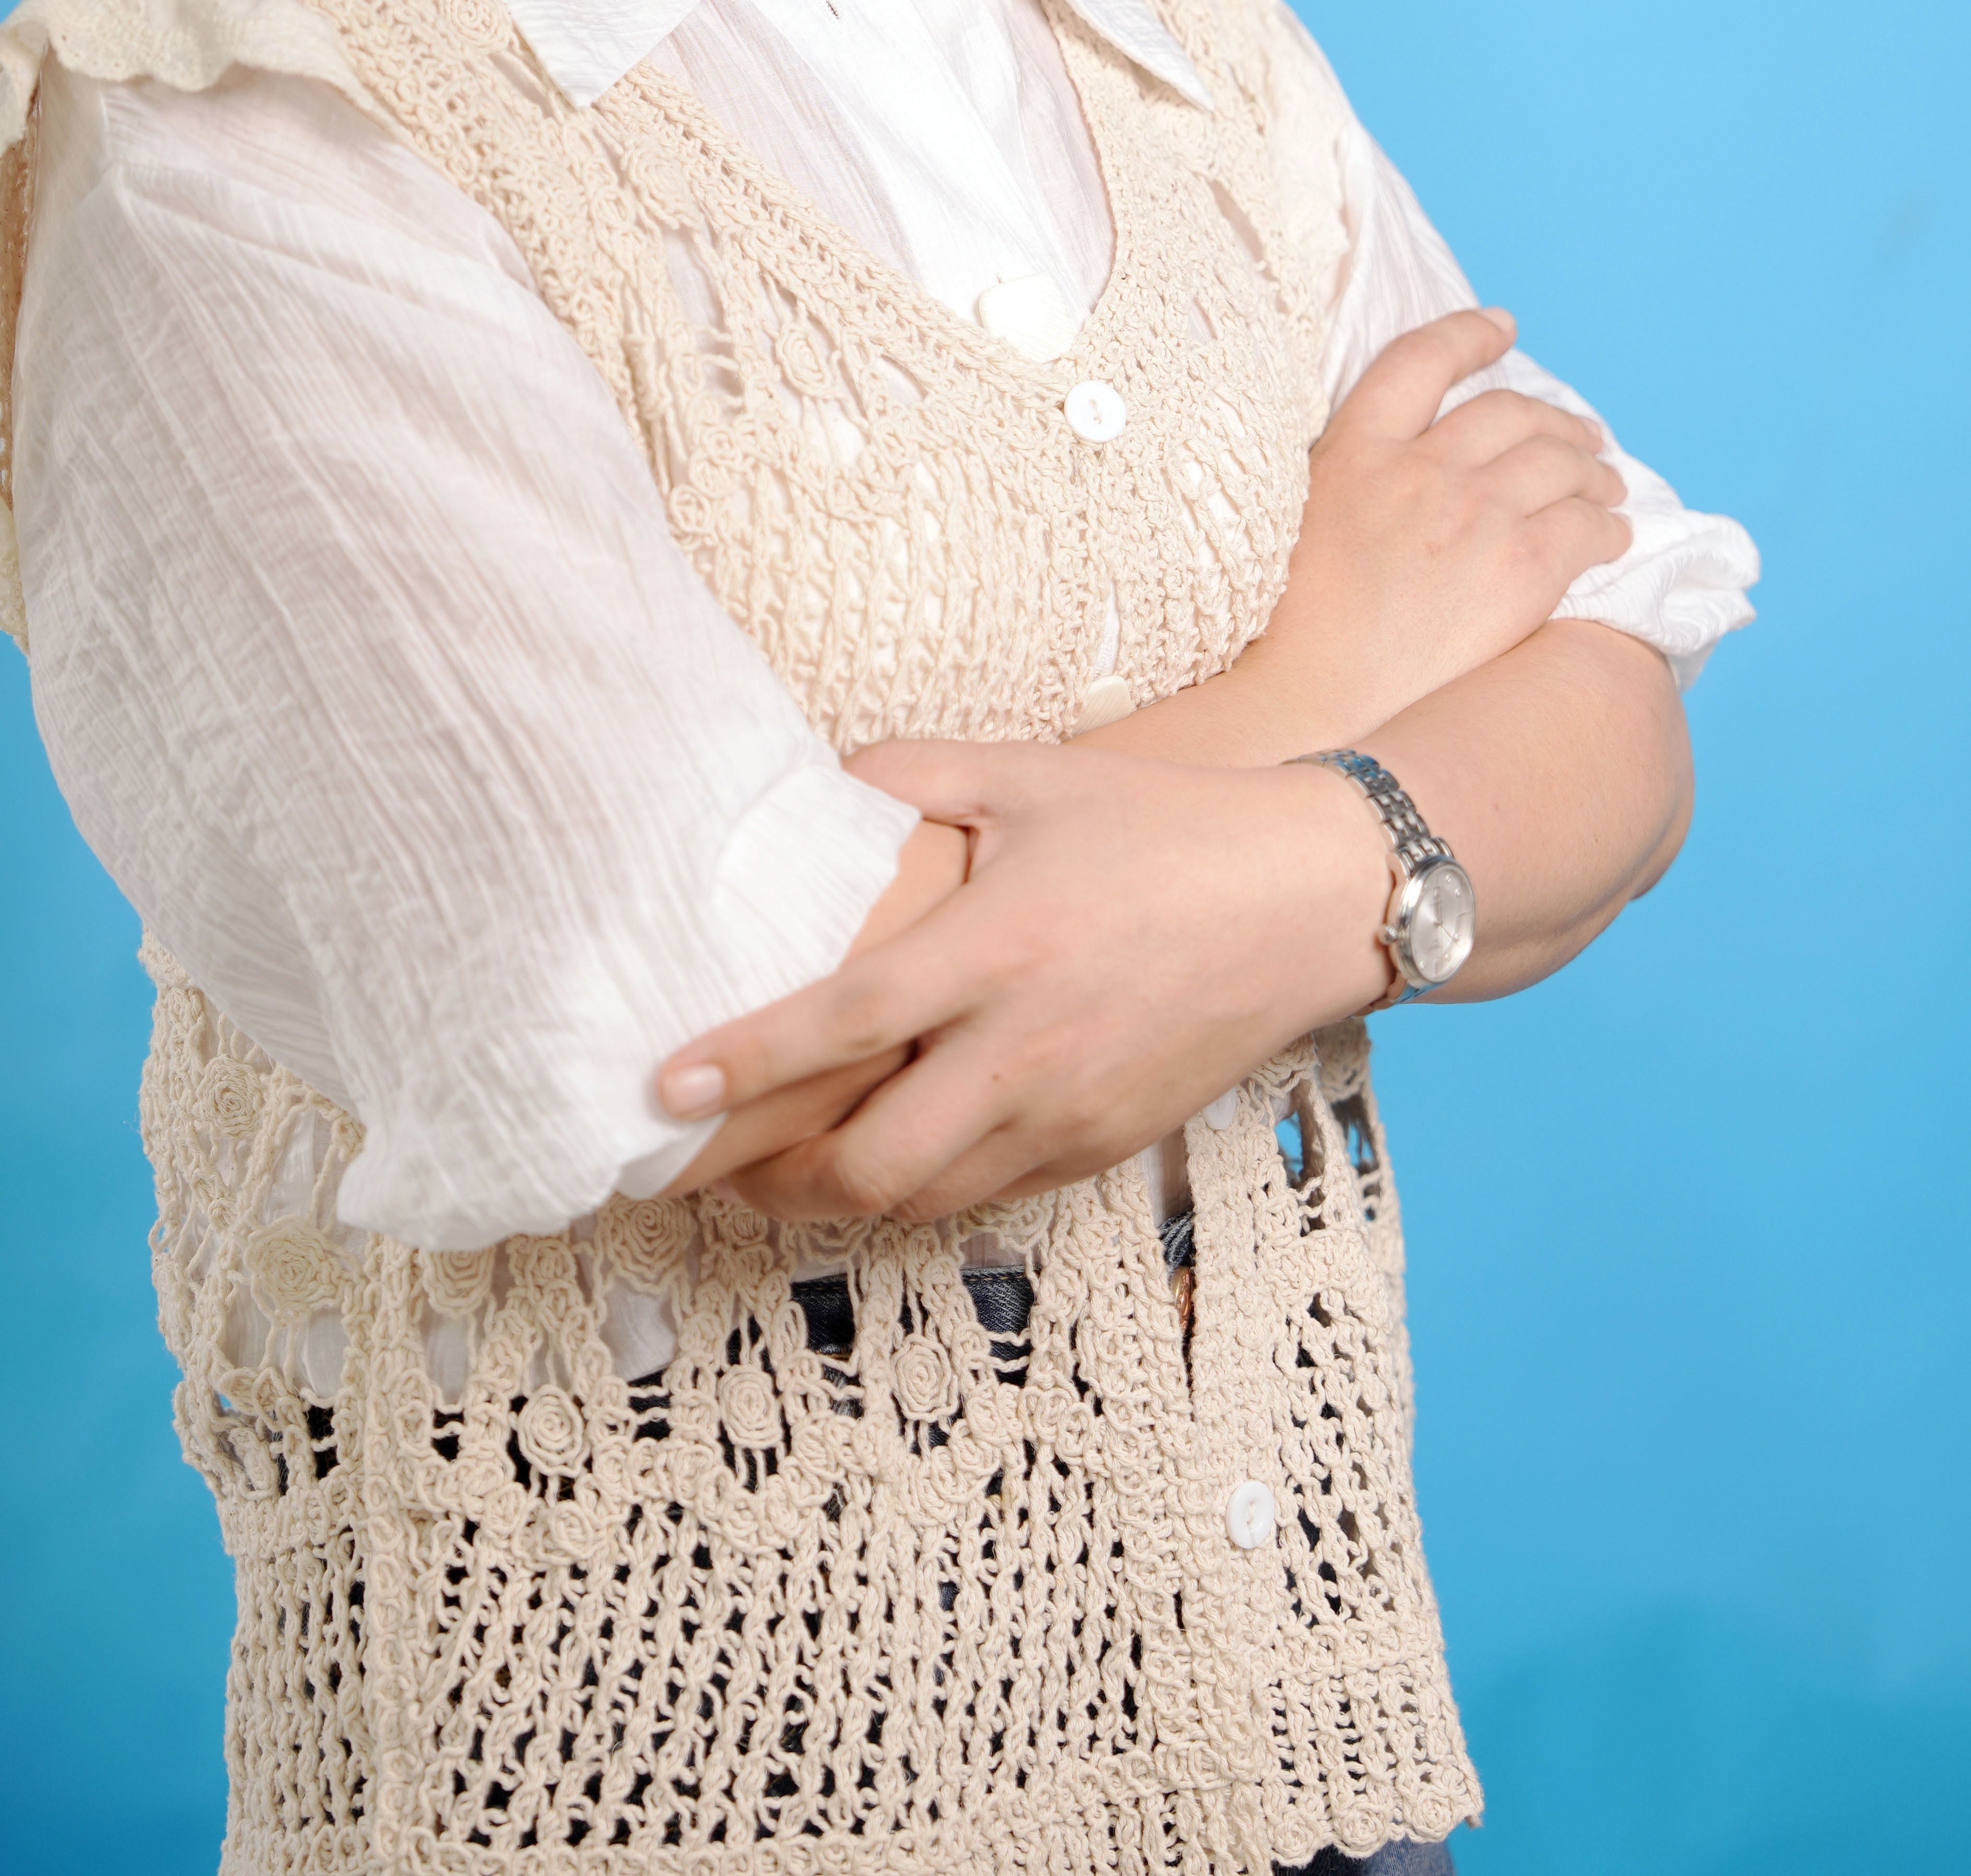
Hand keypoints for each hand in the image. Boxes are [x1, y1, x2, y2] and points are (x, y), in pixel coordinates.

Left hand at [657, 737, 1387, 1225]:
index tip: (665, 1083)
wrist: (1305, 899)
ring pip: (923, 1198)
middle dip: (771, 1177)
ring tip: (776, 1171)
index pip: (843, 1023)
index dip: (745, 1062)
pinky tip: (888, 1155)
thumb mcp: (1032, 773)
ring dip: (836, 1196)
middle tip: (709, 1156)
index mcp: (999, 947)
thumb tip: (816, 779)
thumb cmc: (1162, 823)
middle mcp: (1027, 1047)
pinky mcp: (1102, 1146)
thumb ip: (913, 773)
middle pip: (871, 1161)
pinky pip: (987, 1194)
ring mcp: (1069, 1110)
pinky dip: (921, 1189)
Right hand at [1243, 306, 1629, 743]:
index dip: (1470, 335)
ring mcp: (1475, 515)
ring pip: (1560, 462)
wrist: (1310, 700)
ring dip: (1592, 467)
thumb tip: (1392, 463)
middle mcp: (1420, 468)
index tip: (1503, 329)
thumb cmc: (1289, 626)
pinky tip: (1614, 535)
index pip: (1422, 359)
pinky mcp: (1521, 570)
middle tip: (1580, 433)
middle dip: (1554, 417)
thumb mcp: (1298, 516)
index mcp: (1356, 448)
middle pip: (1509, 411)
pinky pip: (1587, 528)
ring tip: (1606, 482)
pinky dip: (1608, 526)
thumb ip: (1351, 475)